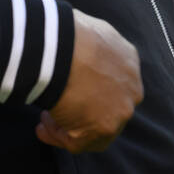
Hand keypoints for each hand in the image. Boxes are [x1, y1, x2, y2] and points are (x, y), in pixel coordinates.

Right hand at [36, 9, 143, 153]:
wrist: (64, 49)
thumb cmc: (69, 35)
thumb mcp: (91, 31)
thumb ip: (93, 44)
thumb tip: (79, 42)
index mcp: (129, 60)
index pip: (114, 82)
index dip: (90, 89)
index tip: (69, 88)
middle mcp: (132, 87)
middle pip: (109, 107)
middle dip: (84, 110)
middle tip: (57, 108)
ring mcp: (121, 110)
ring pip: (96, 128)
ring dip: (68, 126)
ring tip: (45, 119)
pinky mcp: (103, 128)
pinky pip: (79, 142)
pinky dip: (58, 137)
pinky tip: (42, 127)